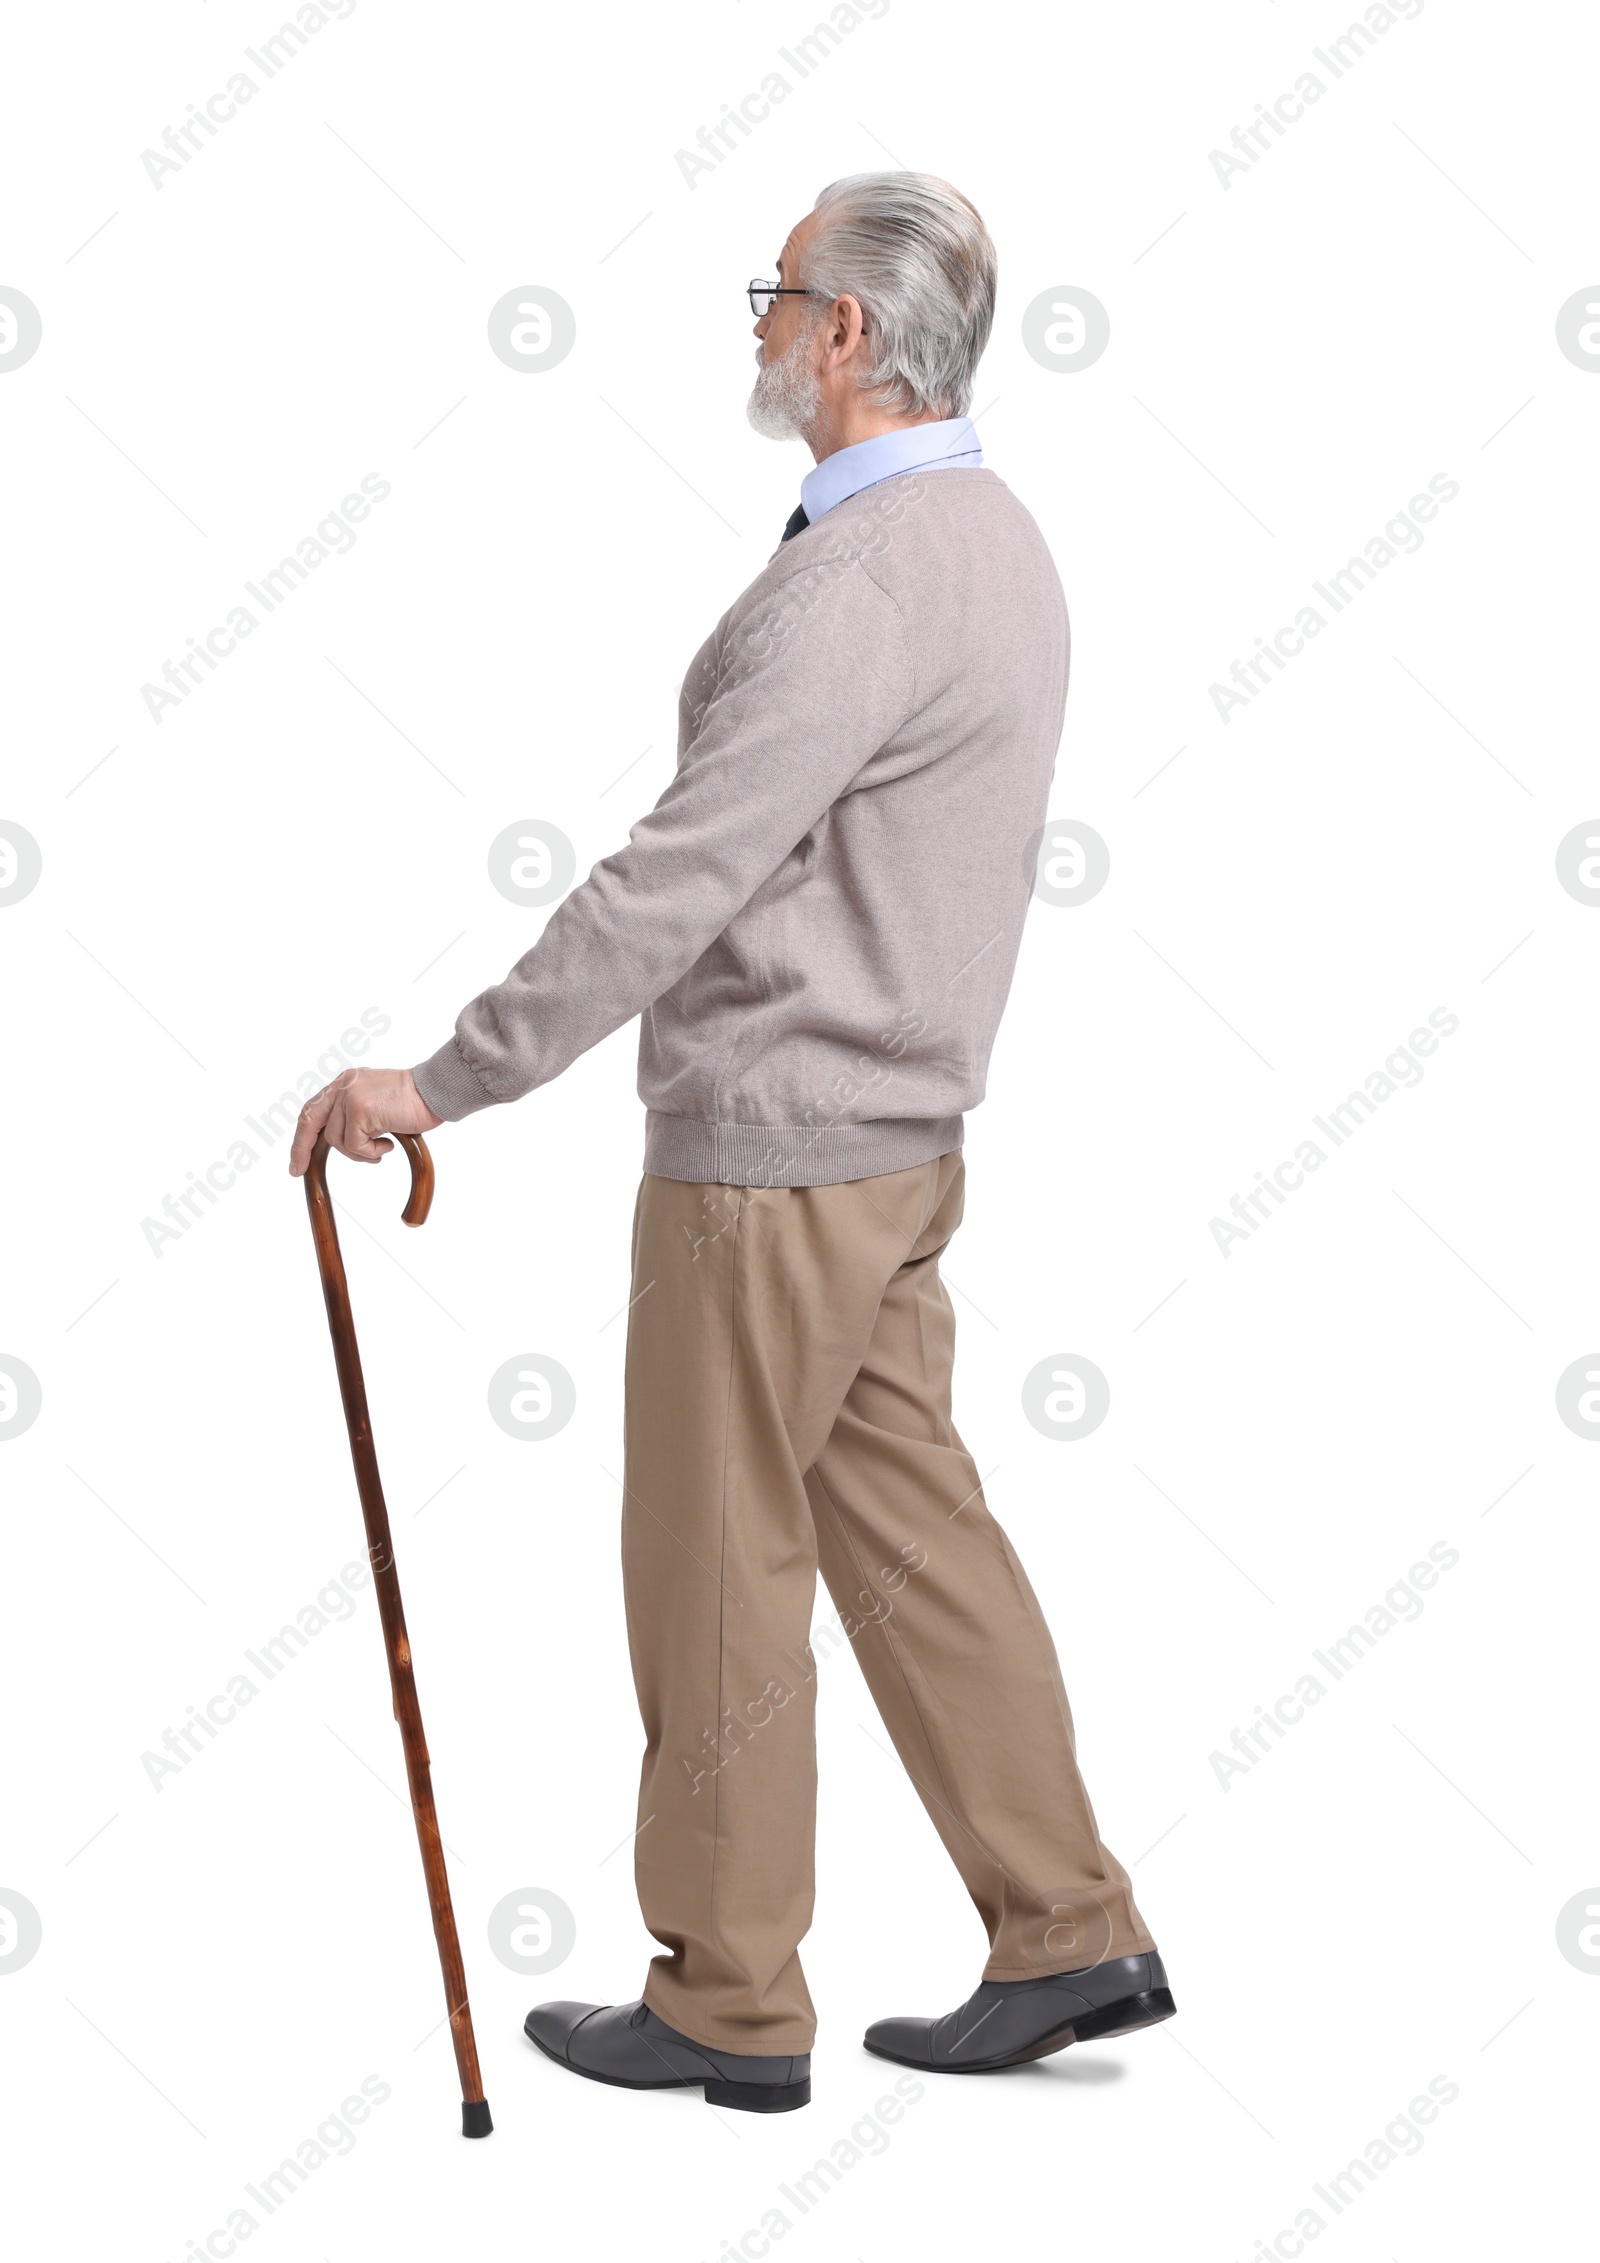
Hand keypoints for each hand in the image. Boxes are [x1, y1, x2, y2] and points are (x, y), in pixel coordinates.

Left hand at [288, 1067, 442, 1175]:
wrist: (436, 1091)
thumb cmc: (414, 1102)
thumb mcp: (375, 1104)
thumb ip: (355, 1113)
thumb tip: (340, 1140)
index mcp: (345, 1083)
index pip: (314, 1110)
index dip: (302, 1135)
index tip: (298, 1158)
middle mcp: (343, 1085)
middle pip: (310, 1121)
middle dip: (300, 1149)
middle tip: (297, 1170)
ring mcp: (349, 1096)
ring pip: (337, 1140)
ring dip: (360, 1153)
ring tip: (381, 1148)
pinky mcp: (359, 1109)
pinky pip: (354, 1145)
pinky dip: (372, 1152)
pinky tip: (389, 1144)